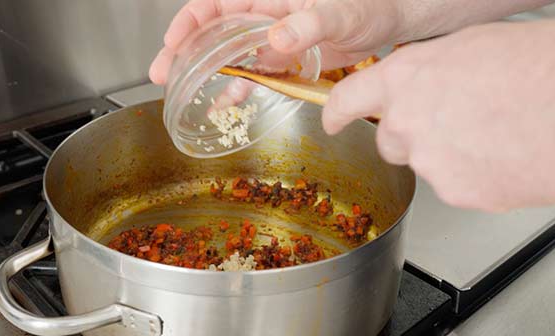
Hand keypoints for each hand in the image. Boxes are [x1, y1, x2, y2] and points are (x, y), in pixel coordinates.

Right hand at [149, 0, 402, 84]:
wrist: (392, 21)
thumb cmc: (371, 3)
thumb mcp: (342, 11)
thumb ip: (310, 22)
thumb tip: (277, 37)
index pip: (217, 3)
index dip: (190, 21)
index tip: (172, 42)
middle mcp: (266, 15)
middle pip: (214, 30)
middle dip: (185, 51)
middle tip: (161, 73)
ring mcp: (273, 38)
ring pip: (229, 54)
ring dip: (206, 73)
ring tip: (182, 94)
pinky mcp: (285, 58)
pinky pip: (255, 73)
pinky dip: (240, 89)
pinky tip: (225, 106)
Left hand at [322, 19, 554, 210]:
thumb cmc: (538, 65)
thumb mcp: (469, 48)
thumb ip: (428, 72)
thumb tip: (421, 84)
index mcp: (406, 78)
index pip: (348, 98)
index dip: (335, 112)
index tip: (330, 121)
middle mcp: (408, 122)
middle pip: (388, 140)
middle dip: (411, 136)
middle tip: (454, 124)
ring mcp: (430, 161)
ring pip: (424, 164)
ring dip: (447, 155)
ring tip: (494, 133)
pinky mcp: (457, 193)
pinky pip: (454, 187)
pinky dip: (474, 177)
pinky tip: (504, 155)